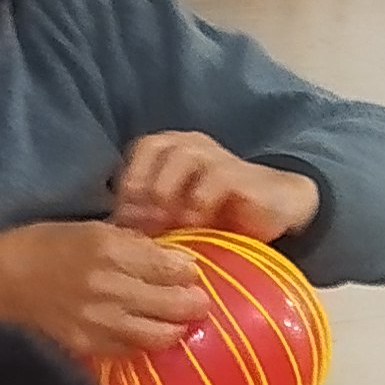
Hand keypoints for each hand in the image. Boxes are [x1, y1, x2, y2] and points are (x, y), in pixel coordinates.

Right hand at [0, 220, 209, 360]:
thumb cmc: (43, 246)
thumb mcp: (90, 228)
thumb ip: (133, 243)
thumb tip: (171, 256)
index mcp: (109, 250)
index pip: (172, 267)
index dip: (188, 271)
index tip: (191, 270)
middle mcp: (109, 289)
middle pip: (174, 305)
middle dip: (193, 302)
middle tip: (198, 300)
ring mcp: (100, 323)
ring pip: (160, 335)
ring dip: (175, 328)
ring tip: (179, 321)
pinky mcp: (89, 346)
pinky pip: (133, 350)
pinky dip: (146, 342)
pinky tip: (146, 332)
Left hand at [112, 132, 319, 242]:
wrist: (273, 212)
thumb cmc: (217, 217)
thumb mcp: (176, 218)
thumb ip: (148, 219)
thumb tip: (110, 238)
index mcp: (172, 150)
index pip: (141, 149)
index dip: (128, 182)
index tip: (122, 221)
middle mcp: (193, 145)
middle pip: (156, 147)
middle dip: (144, 189)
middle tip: (141, 225)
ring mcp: (220, 156)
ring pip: (184, 157)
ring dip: (169, 192)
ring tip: (166, 226)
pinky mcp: (244, 176)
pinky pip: (216, 179)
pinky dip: (200, 204)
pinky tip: (197, 228)